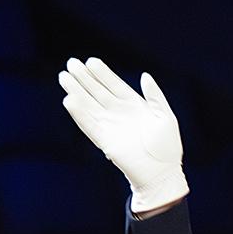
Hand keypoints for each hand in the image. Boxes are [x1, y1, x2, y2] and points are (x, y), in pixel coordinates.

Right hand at [58, 57, 187, 212]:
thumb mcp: (165, 117)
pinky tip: (70, 99)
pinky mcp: (103, 139)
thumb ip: (155, 96)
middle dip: (84, 77)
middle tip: (71, 63)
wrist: (162, 172)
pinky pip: (88, 123)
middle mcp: (119, 113)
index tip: (91, 61)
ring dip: (76, 91)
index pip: (114, 85)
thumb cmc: (167, 146)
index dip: (102, 73)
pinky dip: (79, 112)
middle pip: (98, 91)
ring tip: (64, 76)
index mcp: (134, 105)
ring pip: (89, 104)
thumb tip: (145, 75)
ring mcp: (109, 125)